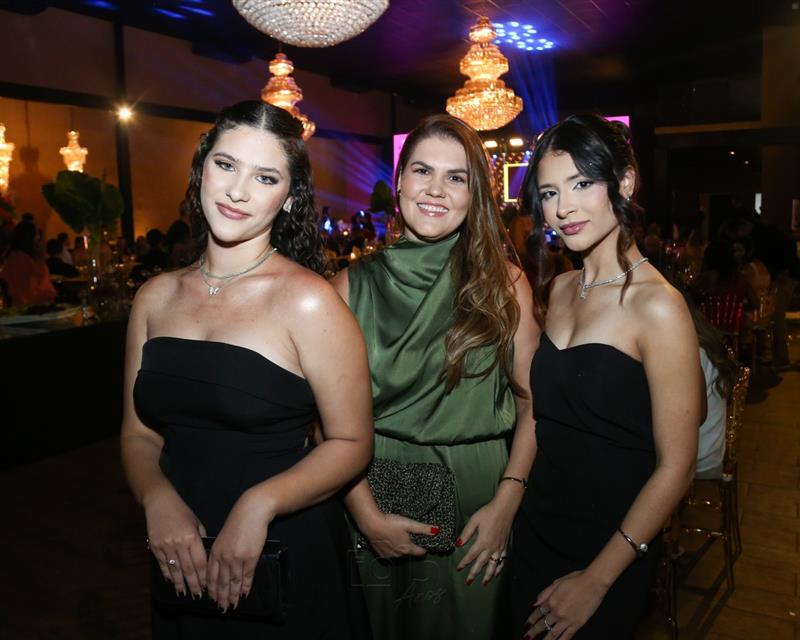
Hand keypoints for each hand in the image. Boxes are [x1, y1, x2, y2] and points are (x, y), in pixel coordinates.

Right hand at [144, 488, 207, 598]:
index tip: (208, 584)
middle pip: (188, 569)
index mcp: (191, 537)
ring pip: (175, 570)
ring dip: (180, 583)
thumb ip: (201, 539)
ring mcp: (165, 546)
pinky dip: (168, 574)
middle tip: (198, 595)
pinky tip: (172, 582)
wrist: (159, 503)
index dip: (204, 575)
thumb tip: (204, 556)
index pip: (200, 562)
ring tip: (184, 593)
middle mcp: (178, 544)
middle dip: (194, 584)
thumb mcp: (196, 522)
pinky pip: (162, 565)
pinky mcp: (155, 547)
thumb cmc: (181, 512)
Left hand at [206, 490, 272, 611]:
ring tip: (233, 605)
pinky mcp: (250, 557)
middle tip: (222, 608)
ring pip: (234, 582)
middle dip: (221, 597)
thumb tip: (221, 565)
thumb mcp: (223, 536)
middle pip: (221, 582)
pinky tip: (245, 594)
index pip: (211, 575)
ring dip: (233, 595)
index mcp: (215, 551)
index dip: (212, 589)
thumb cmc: (238, 521)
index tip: (212, 599)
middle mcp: (224, 557)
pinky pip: (247, 576)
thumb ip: (220, 550)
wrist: (252, 511)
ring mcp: (237, 558)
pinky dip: (246, 587)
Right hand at [361, 512, 437, 558]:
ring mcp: (388, 556)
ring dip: (400, 546)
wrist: (371, 524)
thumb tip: (436, 531)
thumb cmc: (390, 523)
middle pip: (409, 552)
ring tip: (397, 535)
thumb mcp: (409, 524)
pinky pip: (389, 552)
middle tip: (408, 534)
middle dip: (410, 545)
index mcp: (407, 549)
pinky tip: (389, 538)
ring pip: (399, 552)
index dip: (423, 547)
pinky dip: (390, 547)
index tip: (424, 543)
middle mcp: (398, 555)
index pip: (420, 552)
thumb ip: (423, 529)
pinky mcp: (380, 553)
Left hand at [455, 499, 512, 586]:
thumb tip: (458, 544)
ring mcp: (499, 548)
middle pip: (481, 564)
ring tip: (483, 583)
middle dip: (474, 574)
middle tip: (468, 582)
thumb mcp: (474, 521)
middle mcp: (491, 547)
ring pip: (493, 565)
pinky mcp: (504, 546)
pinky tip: (497, 574)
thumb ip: (466, 533)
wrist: (504, 509)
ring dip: (488, 576)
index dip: (464, 563)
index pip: (471, 555)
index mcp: (482, 541)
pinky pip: (503, 560)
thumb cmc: (488, 513)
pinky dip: (500, 568)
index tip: (458, 568)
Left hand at [523, 570, 608, 638]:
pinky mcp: (577, 624)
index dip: (531, 620)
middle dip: (533, 632)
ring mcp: (567, 619)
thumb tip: (534, 603)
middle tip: (527, 638)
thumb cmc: (576, 580)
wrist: (593, 583)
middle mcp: (557, 612)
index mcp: (551, 601)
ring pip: (553, 634)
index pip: (538, 613)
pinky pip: (567, 636)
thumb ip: (544, 594)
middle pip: (542, 624)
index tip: (526, 626)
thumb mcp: (556, 582)